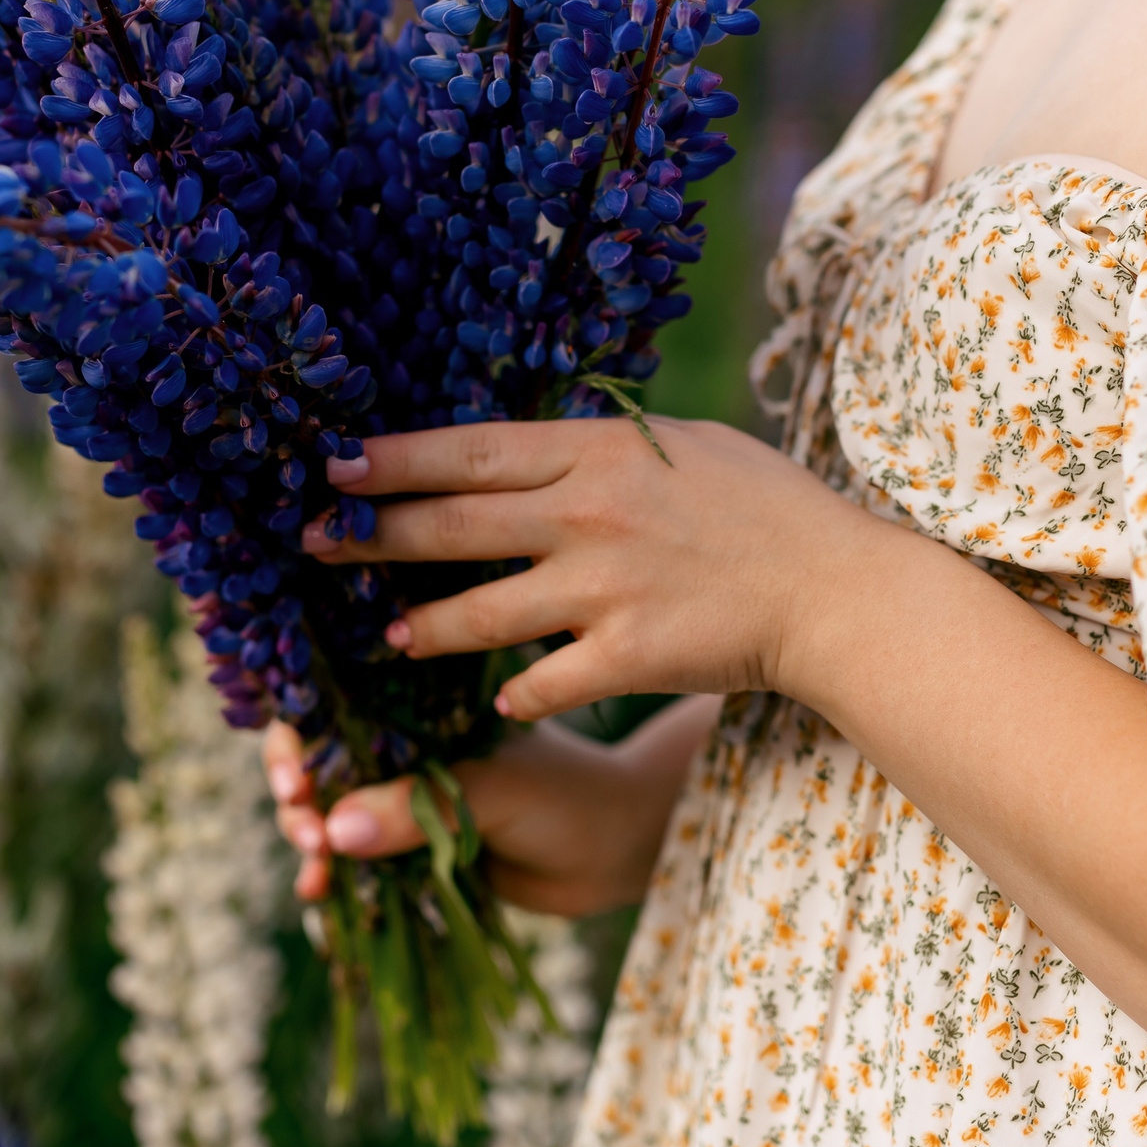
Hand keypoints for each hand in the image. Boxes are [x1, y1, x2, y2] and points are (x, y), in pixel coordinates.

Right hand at [262, 698, 720, 914]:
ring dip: (310, 842)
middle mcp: (401, 745)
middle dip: (299, 800)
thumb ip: (417, 807)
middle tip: (308, 834)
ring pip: (329, 814)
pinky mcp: (412, 848)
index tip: (295, 783)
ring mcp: (404, 798)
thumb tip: (332, 831)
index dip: (299, 741)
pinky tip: (319, 895)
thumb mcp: (493, 791)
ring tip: (317, 876)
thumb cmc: (567, 795)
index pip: (333, 706)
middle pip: (317, 762)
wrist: (618, 851)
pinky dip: (333, 876)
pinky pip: (355, 861)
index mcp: (416, 705)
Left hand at [298, 416, 895, 719]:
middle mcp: (587, 517)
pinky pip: (540, 683)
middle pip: (452, 527)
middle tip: (312, 544)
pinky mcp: (624, 658)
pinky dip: (514, 694)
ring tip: (390, 637)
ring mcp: (602, 591)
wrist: (833, 588)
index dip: (393, 462)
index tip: (334, 467)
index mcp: (596, 454)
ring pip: (478, 615)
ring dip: (424, 629)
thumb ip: (597, 448)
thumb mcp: (678, 445)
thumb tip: (526, 449)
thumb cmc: (762, 504)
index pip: (469, 452)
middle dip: (371, 538)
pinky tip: (495, 702)